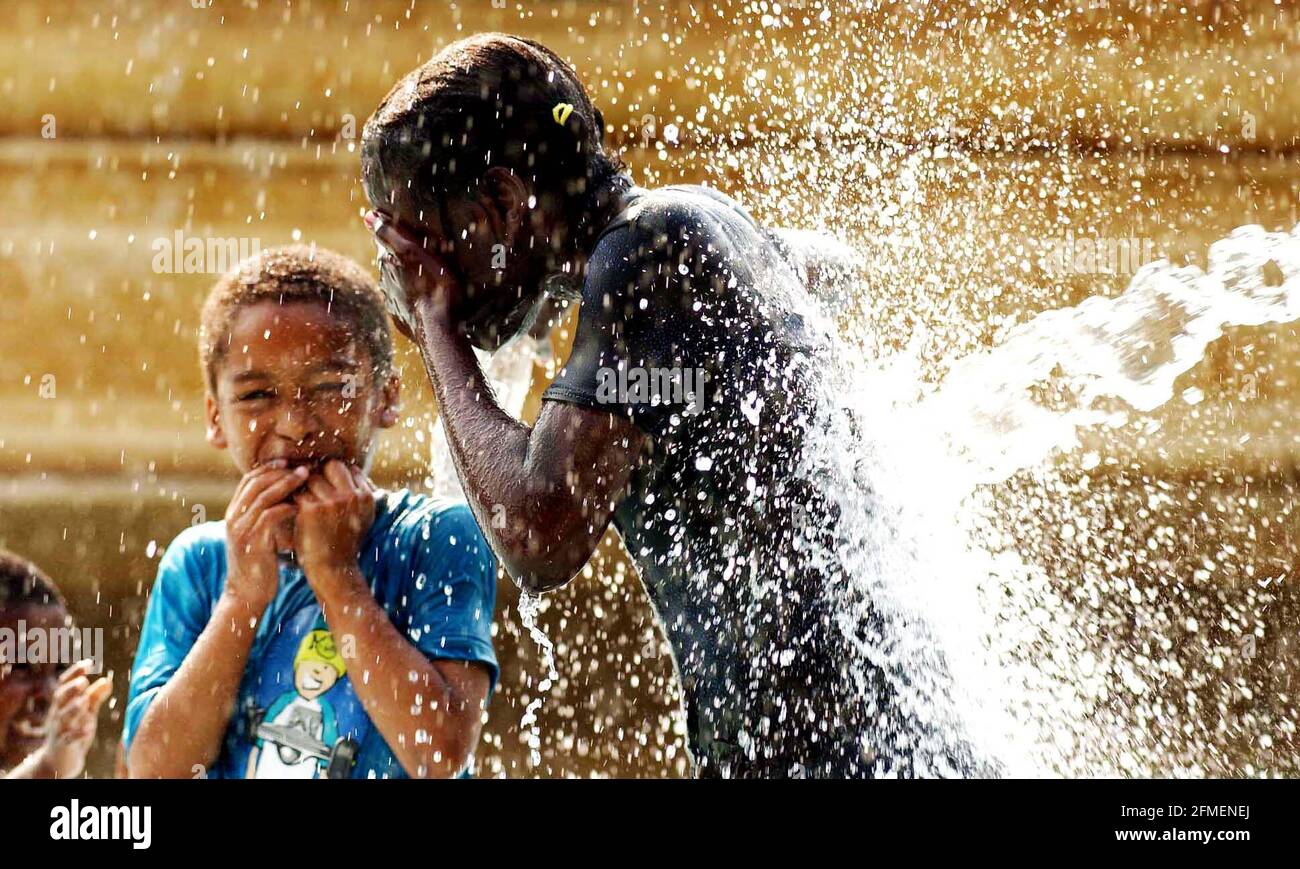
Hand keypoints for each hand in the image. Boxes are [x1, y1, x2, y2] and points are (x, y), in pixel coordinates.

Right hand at [34, 661, 112, 778]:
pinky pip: (68, 739)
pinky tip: (88, 729)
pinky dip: (77, 734)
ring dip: (73, 708)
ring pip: (62, 717)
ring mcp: (59, 730)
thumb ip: (95, 697)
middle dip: (70, 689)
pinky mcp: (63, 746)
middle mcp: (58, 715)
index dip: (74, 673)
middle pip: (60, 699)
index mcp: (63, 704)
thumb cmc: (74, 730)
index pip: (64, 685)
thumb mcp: (86, 712)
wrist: (60, 760)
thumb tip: (107, 680)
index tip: (88, 663)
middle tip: (83, 681)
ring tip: (84, 700)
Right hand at [223, 461, 308, 613]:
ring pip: (263, 496)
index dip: (269, 468)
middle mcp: (233, 518)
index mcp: (234, 513)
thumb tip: (287, 495)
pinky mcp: (253, 542)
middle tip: (303, 467)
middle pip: (256, 483)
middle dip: (280, 471)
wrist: (246, 593)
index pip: (249, 480)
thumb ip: (265, 514)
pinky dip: (286, 507)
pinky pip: (270, 516)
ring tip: (305, 478)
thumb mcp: (258, 534)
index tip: (289, 462)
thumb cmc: (259, 563)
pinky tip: (301, 505)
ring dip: (286, 484)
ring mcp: (241, 530)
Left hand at [293, 460, 376, 598]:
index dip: (335, 476)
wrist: (333, 571)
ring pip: (311, 478)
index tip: (326, 486)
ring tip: (300, 501)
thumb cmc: (345, 544)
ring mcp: (333, 501)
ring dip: (304, 488)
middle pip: (332, 466)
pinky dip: (294, 500)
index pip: (349, 468)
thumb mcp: (362, 518)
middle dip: (320, 475)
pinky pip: (298, 492)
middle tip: (311, 488)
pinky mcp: (312, 508)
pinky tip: (292, 510)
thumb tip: (351, 468)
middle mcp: (353, 496)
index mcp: (367, 497)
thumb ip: (359, 494)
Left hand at [365, 210, 462, 337]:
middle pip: (390, 262)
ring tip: (425, 279)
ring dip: (406, 279)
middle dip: (401, 257)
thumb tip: (368, 216)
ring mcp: (392, 300)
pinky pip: (404, 303)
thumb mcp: (415, 252)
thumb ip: (391, 233)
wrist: (438, 330)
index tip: (405, 232)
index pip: (385, 240)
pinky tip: (423, 301)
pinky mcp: (401, 317)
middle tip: (420, 255)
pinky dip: (411, 299)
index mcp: (387, 261)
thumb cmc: (433, 287)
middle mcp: (384, 280)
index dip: (393, 234)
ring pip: (396, 282)